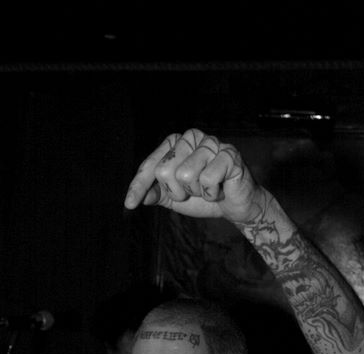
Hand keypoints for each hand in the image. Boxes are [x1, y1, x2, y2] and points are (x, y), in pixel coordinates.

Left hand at [124, 127, 261, 223]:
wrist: (234, 205)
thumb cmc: (203, 196)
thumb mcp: (174, 197)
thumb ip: (155, 193)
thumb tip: (138, 198)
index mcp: (175, 143)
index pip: (150, 165)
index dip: (139, 186)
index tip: (130, 205)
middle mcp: (191, 137)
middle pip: (165, 171)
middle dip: (177, 191)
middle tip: (193, 192)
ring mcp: (211, 143)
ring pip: (185, 175)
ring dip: (197, 192)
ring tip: (208, 189)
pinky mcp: (229, 154)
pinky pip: (207, 180)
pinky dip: (212, 193)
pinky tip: (220, 188)